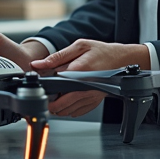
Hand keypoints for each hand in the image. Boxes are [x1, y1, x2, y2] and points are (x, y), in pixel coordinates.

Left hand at [30, 40, 149, 117]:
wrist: (121, 59)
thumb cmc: (101, 52)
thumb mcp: (79, 46)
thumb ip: (57, 57)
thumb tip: (38, 64)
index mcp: (79, 70)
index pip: (55, 83)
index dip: (46, 85)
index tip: (42, 83)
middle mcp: (85, 86)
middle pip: (61, 103)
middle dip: (50, 103)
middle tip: (46, 96)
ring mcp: (91, 95)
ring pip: (69, 110)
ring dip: (59, 108)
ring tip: (56, 98)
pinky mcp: (94, 100)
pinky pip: (78, 111)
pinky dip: (70, 109)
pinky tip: (68, 101)